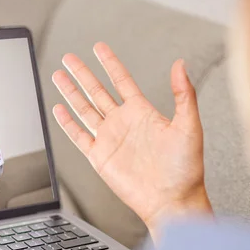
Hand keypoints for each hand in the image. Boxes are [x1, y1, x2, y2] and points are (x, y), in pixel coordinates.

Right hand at [52, 43, 211, 239]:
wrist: (172, 201)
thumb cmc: (186, 169)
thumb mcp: (190, 127)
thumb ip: (184, 94)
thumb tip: (181, 64)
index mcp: (143, 113)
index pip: (121, 81)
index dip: (110, 63)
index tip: (99, 48)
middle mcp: (124, 124)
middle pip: (97, 91)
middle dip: (82, 74)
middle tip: (69, 58)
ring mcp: (110, 140)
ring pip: (84, 110)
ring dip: (71, 93)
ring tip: (59, 76)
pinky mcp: (100, 158)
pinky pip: (79, 137)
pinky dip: (67, 124)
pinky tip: (59, 110)